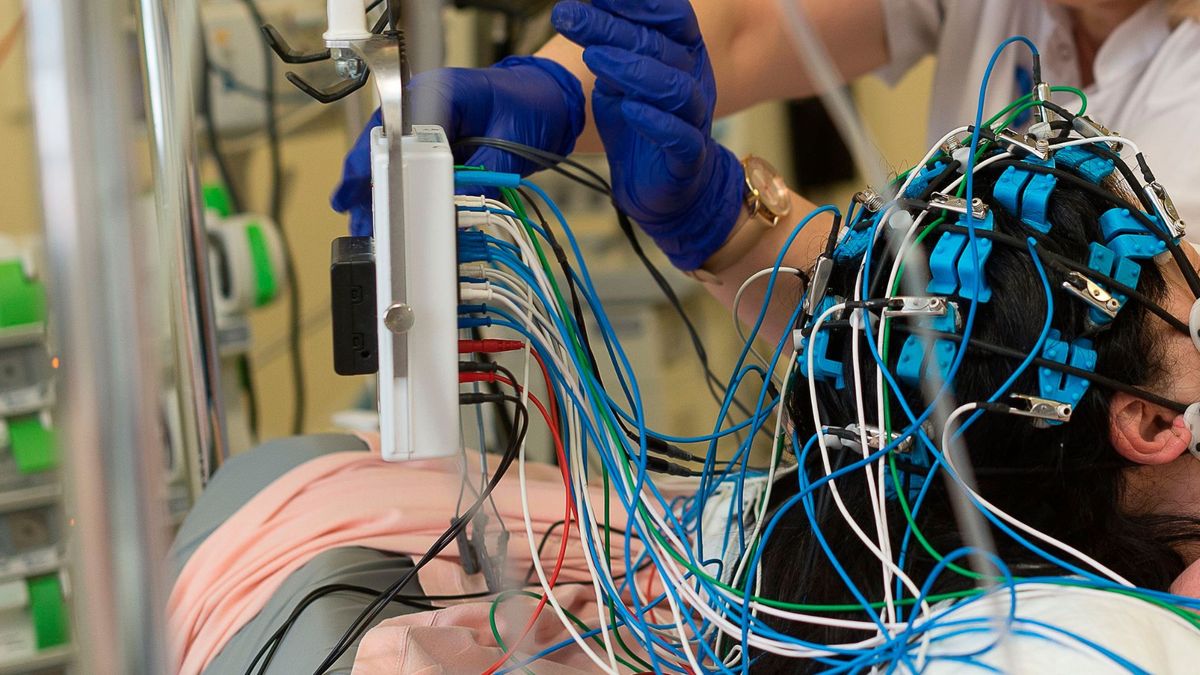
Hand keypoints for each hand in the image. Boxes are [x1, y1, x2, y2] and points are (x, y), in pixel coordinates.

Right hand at [331, 56, 585, 235]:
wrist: (554, 103)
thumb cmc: (535, 106)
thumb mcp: (511, 143)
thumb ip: (483, 174)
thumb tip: (459, 206)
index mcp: (438, 94)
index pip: (395, 129)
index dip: (375, 162)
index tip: (359, 189)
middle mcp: (426, 108)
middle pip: (384, 147)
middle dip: (367, 184)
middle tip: (356, 217)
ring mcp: (431, 128)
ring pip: (394, 162)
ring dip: (382, 194)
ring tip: (368, 226)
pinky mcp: (442, 148)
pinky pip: (415, 171)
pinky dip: (405, 195)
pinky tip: (394, 219)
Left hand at [553, 0, 744, 269]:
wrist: (660, 186)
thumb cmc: (641, 127)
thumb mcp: (618, 81)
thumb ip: (608, 48)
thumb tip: (578, 10)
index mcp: (681, 55)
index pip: (670, 16)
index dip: (640, 1)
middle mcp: (693, 80)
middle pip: (658, 46)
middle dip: (611, 27)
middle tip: (567, 15)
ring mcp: (694, 118)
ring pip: (675, 88)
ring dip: (633, 70)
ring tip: (593, 58)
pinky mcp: (688, 156)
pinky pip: (680, 136)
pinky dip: (655, 121)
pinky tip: (628, 109)